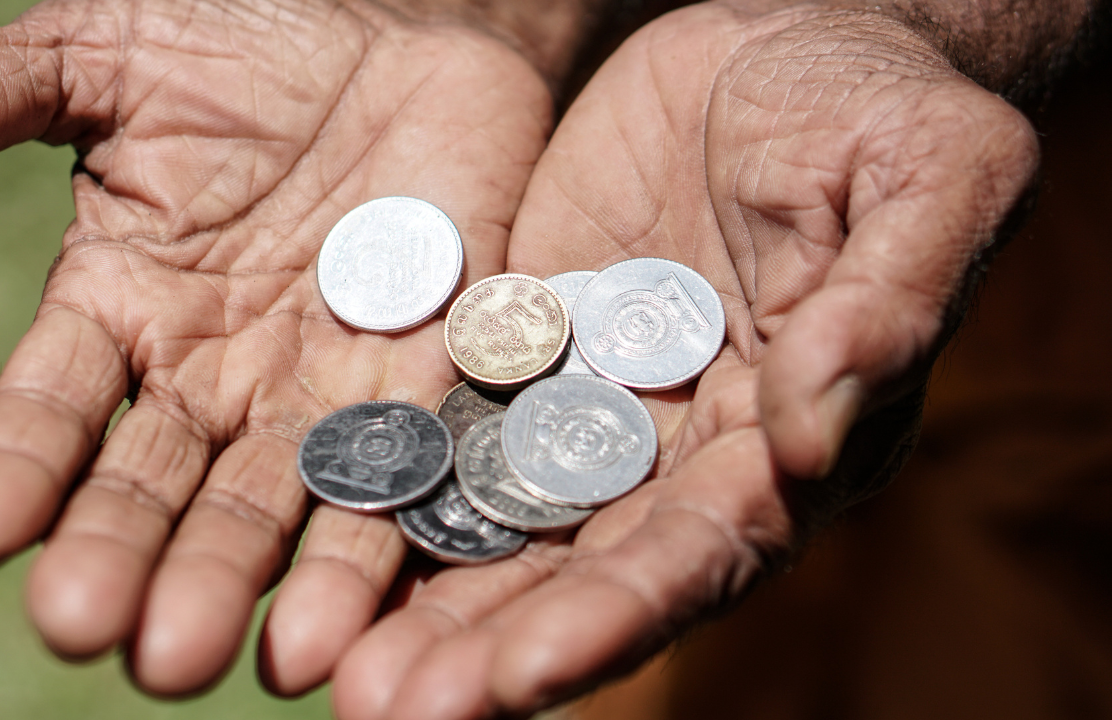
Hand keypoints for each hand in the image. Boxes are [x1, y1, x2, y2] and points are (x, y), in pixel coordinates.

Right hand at [0, 0, 579, 695]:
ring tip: (197, 661)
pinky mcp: (429, 380)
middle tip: (92, 634)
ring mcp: (324, 388)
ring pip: (272, 507)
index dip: (13, 465)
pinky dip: (370, 550)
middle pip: (160, 487)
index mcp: (125, 310)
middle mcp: (217, 375)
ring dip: (235, 584)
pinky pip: (403, 476)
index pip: (51, 407)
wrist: (401, 26)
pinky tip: (335, 624)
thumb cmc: (246, 38)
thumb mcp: (104, 58)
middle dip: (125, 559)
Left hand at [299, 3, 1038, 716]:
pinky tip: (326, 533)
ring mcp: (598, 402)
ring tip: (335, 670)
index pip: (705, 552)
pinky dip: (399, 480)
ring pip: (506, 517)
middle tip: (383, 713)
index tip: (521, 675)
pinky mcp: (528, 345)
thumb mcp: (926, 177)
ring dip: (427, 595)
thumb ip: (886, 306)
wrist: (781, 42)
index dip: (617, 616)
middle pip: (585, 568)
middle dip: (491, 643)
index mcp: (794, 439)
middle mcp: (687, 450)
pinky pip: (455, 423)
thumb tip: (811, 437)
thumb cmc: (878, 105)